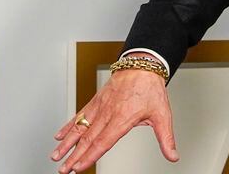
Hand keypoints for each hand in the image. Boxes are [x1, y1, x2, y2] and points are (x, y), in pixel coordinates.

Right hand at [50, 68, 177, 172]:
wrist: (142, 65)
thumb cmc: (151, 88)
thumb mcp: (163, 115)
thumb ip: (166, 138)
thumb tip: (173, 155)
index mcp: (122, 118)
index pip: (103, 142)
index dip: (89, 156)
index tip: (79, 168)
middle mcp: (107, 113)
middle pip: (87, 138)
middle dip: (73, 156)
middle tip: (63, 170)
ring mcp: (99, 106)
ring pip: (79, 127)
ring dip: (66, 143)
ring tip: (56, 156)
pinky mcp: (96, 101)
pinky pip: (80, 115)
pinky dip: (68, 126)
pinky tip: (60, 135)